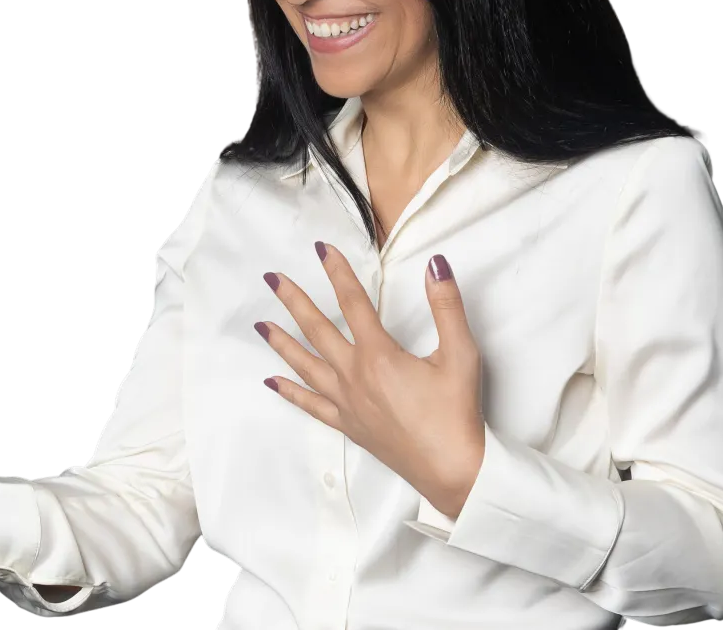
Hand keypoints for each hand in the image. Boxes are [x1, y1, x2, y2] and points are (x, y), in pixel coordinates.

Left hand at [258, 244, 484, 517]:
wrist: (455, 472)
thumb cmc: (457, 415)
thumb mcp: (461, 355)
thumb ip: (447, 306)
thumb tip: (436, 264)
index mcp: (379, 356)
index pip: (352, 303)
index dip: (337, 272)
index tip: (321, 250)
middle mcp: (355, 376)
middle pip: (317, 330)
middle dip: (293, 301)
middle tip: (271, 279)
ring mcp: (347, 403)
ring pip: (305, 366)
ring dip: (282, 342)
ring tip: (261, 325)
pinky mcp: (349, 425)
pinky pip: (311, 405)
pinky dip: (290, 392)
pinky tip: (272, 382)